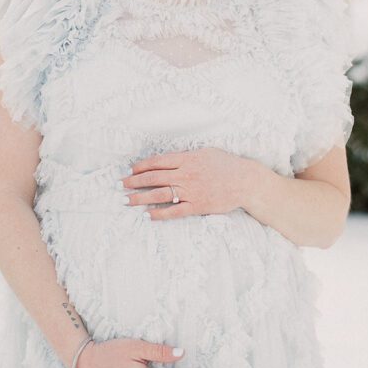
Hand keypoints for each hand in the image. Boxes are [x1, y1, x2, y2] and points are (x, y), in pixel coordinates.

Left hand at [122, 147, 251, 219]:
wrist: (245, 181)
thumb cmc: (227, 165)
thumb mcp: (205, 152)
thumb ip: (186, 156)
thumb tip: (169, 160)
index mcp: (187, 159)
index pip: (157, 162)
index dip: (141, 166)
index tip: (130, 169)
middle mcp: (186, 174)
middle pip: (153, 178)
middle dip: (134, 181)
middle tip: (121, 184)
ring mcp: (191, 191)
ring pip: (159, 194)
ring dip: (141, 198)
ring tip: (127, 200)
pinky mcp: (197, 206)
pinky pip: (174, 211)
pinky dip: (160, 213)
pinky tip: (148, 215)